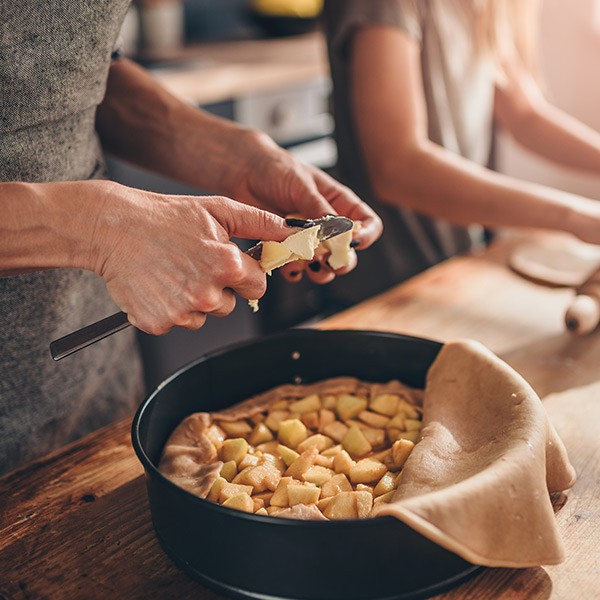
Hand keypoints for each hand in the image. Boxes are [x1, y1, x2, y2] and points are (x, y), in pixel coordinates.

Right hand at [88, 181, 293, 334]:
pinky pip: (177, 322)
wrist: (112, 226)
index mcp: (227, 265)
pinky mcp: (158, 322)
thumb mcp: (218, 209)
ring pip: (204, 316)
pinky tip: (158, 284)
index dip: (245, 275)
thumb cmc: (164, 215)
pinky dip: (170, 308)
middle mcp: (207, 293)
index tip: (229, 265)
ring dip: (194, 300)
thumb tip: (295, 232)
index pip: (258, 286)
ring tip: (173, 272)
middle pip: (230, 305)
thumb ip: (261, 222)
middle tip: (192, 263)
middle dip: (218, 288)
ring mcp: (181, 311)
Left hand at [230, 131, 381, 283]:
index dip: (366, 235)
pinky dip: (293, 272)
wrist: (244, 171)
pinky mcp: (286, 248)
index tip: (354, 242)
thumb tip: (334, 231)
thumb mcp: (301, 184)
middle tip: (328, 261)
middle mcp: (327, 225)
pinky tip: (287, 267)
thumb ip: (318, 208)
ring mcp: (307, 239)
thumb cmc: (276, 168)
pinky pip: (296, 268)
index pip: (367, 223)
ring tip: (306, 265)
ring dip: (319, 271)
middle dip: (341, 261)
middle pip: (348, 252)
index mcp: (339, 203)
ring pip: (324, 265)